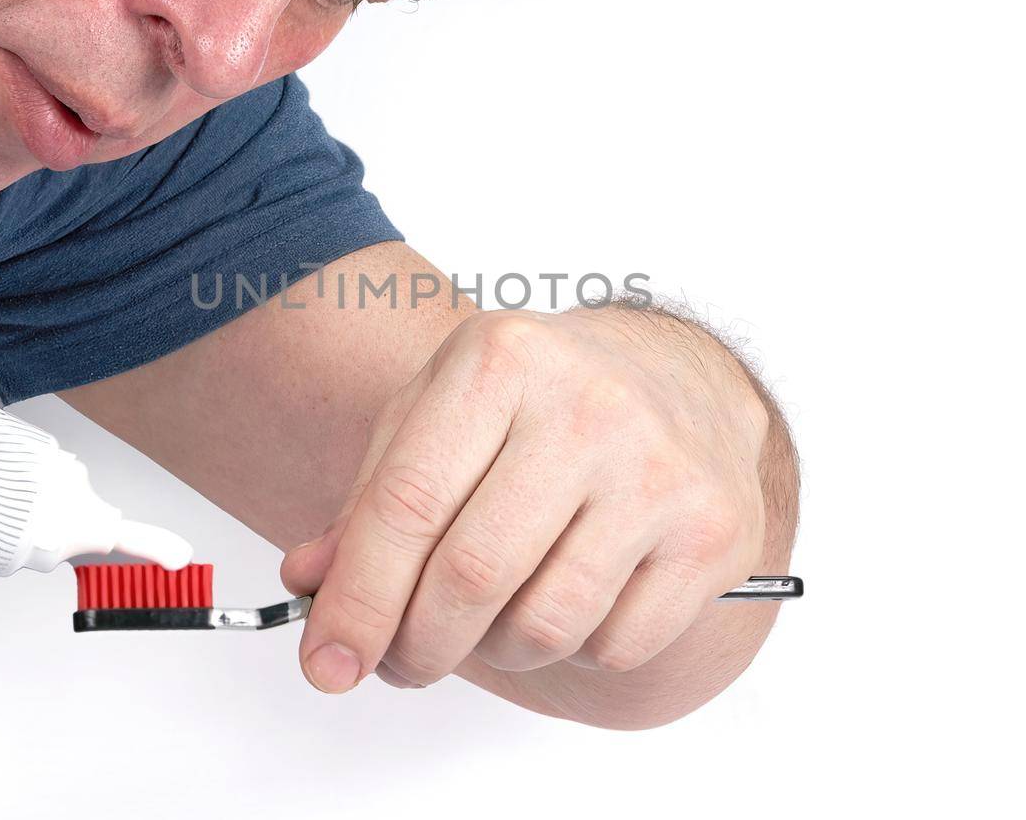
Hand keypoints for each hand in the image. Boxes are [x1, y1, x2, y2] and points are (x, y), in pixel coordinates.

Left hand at [280, 305, 768, 692]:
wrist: (684, 382)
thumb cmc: (539, 404)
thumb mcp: (440, 417)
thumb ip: (371, 502)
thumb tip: (312, 586)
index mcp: (501, 361)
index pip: (409, 504)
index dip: (358, 599)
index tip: (327, 663)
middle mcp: (589, 407)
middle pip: (472, 576)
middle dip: (417, 645)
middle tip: (400, 664)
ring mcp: (661, 471)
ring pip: (544, 625)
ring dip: (495, 652)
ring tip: (490, 618)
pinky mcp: (713, 534)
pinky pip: (614, 646)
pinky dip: (576, 649)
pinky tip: (574, 595)